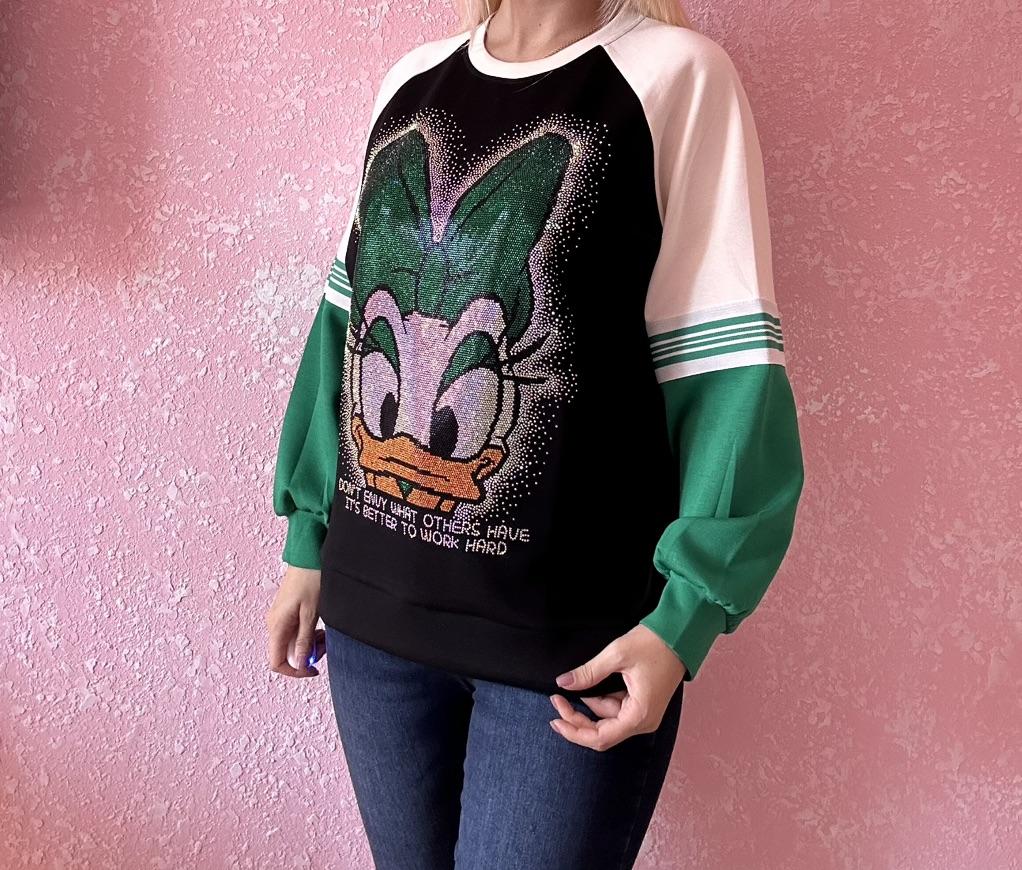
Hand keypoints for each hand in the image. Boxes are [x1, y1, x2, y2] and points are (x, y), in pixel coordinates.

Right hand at [265, 565, 324, 677]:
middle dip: (306, 657)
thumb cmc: (310, 579)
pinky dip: (307, 635)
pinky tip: (319, 627)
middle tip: (325, 646)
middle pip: (286, 654)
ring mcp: (279, 618)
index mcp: (277, 626)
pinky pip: (294, 633)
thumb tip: (300, 664)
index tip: (313, 670)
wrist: (308, 556)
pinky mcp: (286, 613)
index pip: (276, 662)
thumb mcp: (312, 612)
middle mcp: (274, 624)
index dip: (294, 671)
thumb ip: (304, 639)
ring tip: (324, 635)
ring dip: (308, 645)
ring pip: (291, 644)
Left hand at [548, 624, 685, 750]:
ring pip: (607, 722)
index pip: (601, 738)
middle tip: (556, 701)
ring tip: (566, 694)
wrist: (680, 634)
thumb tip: (563, 682)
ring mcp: (644, 714)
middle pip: (602, 733)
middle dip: (577, 720)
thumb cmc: (654, 644)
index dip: (575, 731)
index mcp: (639, 715)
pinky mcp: (643, 705)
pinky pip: (616, 711)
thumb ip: (588, 673)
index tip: (555, 716)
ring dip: (586, 711)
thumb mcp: (617, 655)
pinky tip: (586, 691)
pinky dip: (599, 703)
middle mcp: (644, 721)